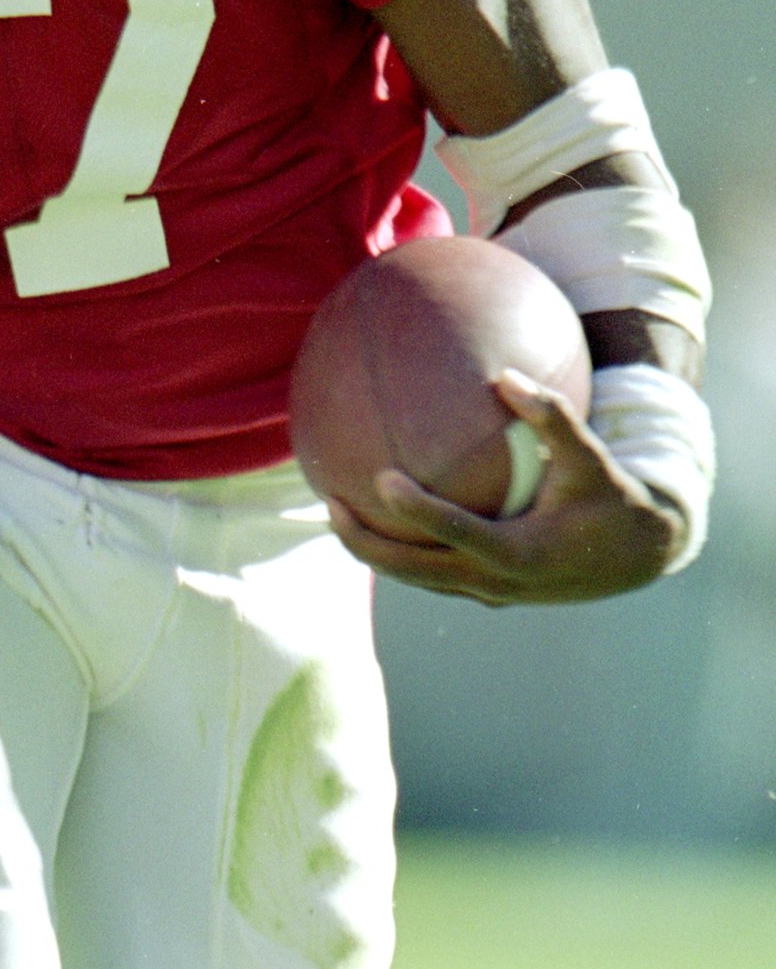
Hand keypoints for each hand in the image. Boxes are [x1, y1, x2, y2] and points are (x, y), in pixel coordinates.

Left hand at [325, 374, 683, 606]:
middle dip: (366, 543)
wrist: (637, 557)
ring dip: (373, 552)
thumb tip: (506, 373)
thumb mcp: (593, 457)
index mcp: (520, 553)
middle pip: (414, 570)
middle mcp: (497, 582)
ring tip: (337, 512)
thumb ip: (554, 417)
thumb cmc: (613, 499)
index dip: (415, 510)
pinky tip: (378, 518)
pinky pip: (432, 576)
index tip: (379, 477)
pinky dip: (400, 553)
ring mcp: (489, 594)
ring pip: (416, 580)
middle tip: (330, 503)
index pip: (454, 532)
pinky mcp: (487, 594)